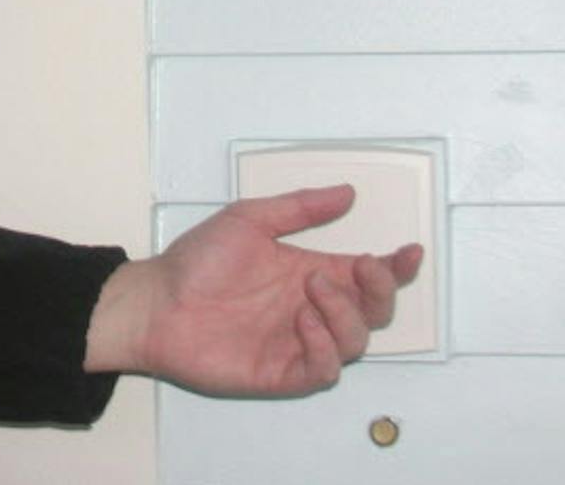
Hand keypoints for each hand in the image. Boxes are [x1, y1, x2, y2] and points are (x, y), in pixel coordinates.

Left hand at [83, 184, 422, 396]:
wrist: (155, 301)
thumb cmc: (197, 261)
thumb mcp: (249, 219)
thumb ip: (299, 208)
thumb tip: (346, 192)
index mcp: (310, 272)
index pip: (366, 275)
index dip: (395, 268)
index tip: (409, 252)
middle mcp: (311, 309)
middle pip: (372, 310)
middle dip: (379, 289)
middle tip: (362, 266)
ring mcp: (298, 342)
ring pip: (355, 341)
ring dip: (346, 313)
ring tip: (312, 289)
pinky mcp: (281, 372)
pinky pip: (323, 370)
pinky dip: (325, 347)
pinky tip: (303, 321)